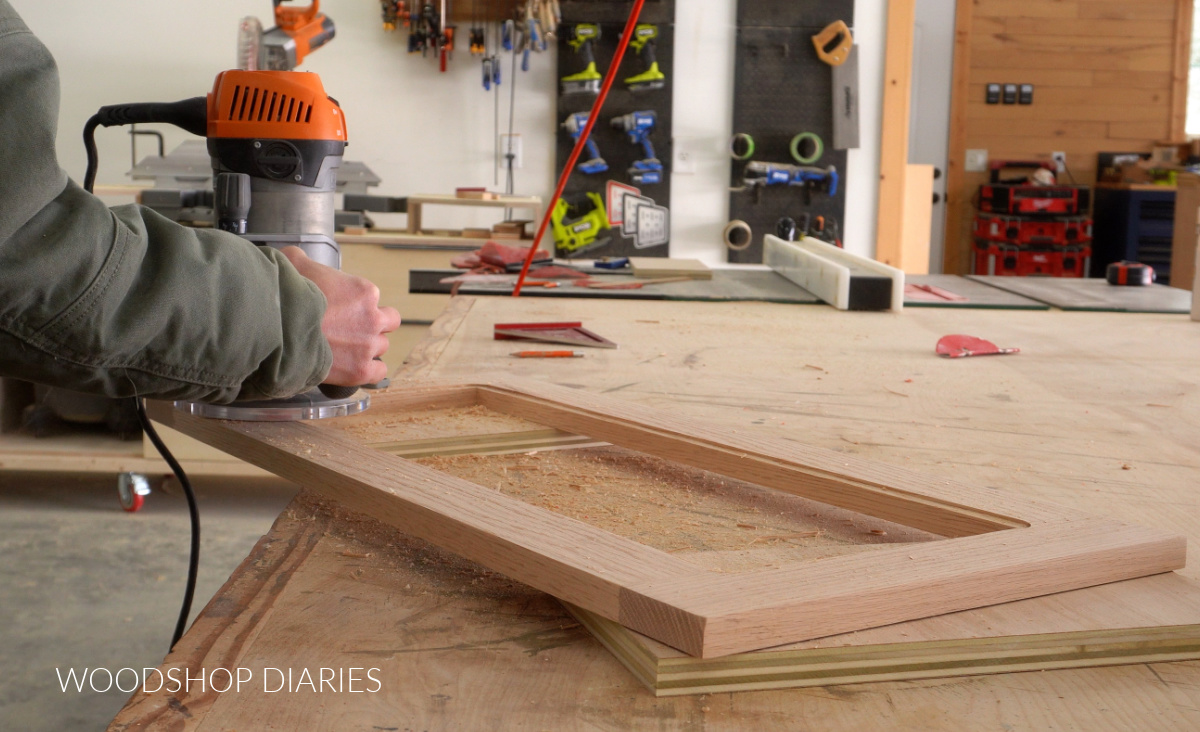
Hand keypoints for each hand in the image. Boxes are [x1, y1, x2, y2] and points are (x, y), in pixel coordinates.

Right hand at [280, 246, 400, 385]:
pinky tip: (356, 368)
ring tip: (346, 351)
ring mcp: (368, 346)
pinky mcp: (361, 370)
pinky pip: (379, 372)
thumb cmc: (287, 297)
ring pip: (381, 348)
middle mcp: (372, 318)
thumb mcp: (293, 265)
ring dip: (367, 349)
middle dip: (371, 326)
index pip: (373, 300)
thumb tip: (292, 256)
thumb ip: (299, 259)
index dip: (358, 307)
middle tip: (351, 331)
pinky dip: (369, 371)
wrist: (278, 330)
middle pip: (386, 324)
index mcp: (364, 292)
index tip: (343, 312)